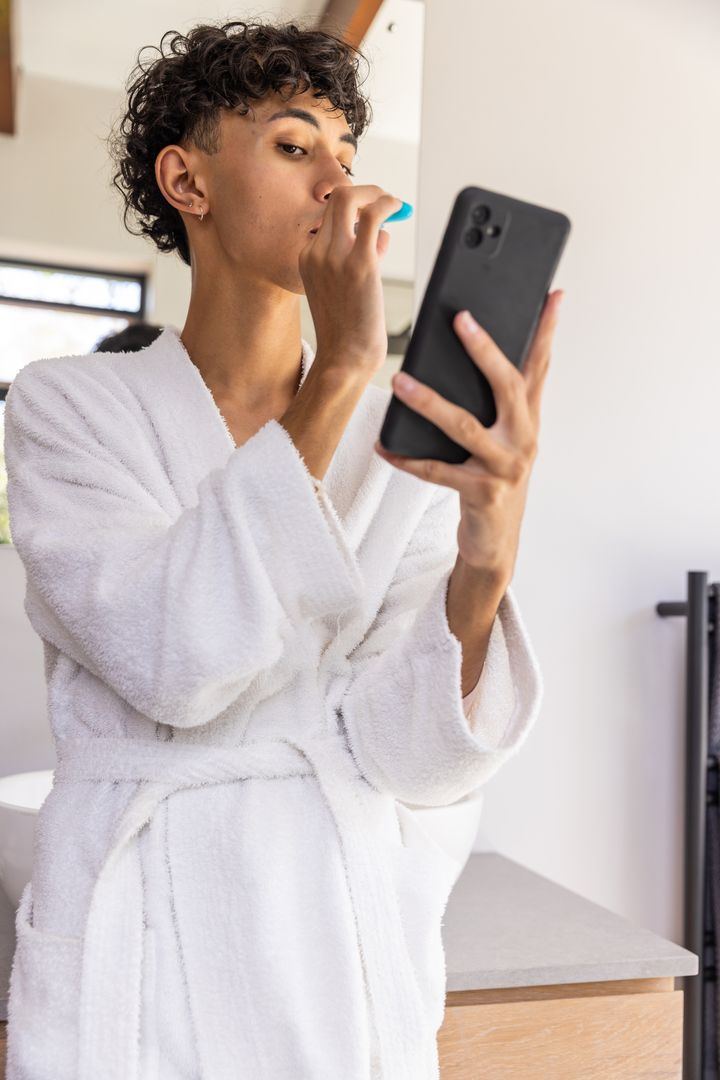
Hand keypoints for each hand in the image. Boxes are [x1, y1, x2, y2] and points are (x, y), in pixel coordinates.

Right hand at [299, 184, 402, 379]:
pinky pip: (373, 215)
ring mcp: (335, 256)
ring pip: (350, 198)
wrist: (344, 359)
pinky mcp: (359, 263)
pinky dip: (388, 204)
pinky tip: (397, 208)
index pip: (329, 216)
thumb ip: (359, 259)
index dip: (354, 207)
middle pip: (335, 198)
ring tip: (393, 203)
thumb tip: (380, 235)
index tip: (373, 210)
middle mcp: (317, 252)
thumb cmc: (348, 333)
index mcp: (307, 258)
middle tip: (384, 199)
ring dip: (377, 194)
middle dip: (365, 190)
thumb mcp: (345, 290)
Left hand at [374, 290, 564, 575]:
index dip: (546, 330)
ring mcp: (505, 467)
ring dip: (428, 402)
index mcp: (528, 420)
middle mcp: (524, 439)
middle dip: (484, 350)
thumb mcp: (503, 440)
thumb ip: (496, 404)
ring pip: (464, 426)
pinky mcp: (482, 493)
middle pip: (507, 385)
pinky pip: (438, 471)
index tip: (553, 294)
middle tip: (461, 319)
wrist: (496, 542)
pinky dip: (408, 459)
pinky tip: (384, 446)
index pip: (540, 367)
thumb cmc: (493, 482)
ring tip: (399, 381)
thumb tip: (468, 357)